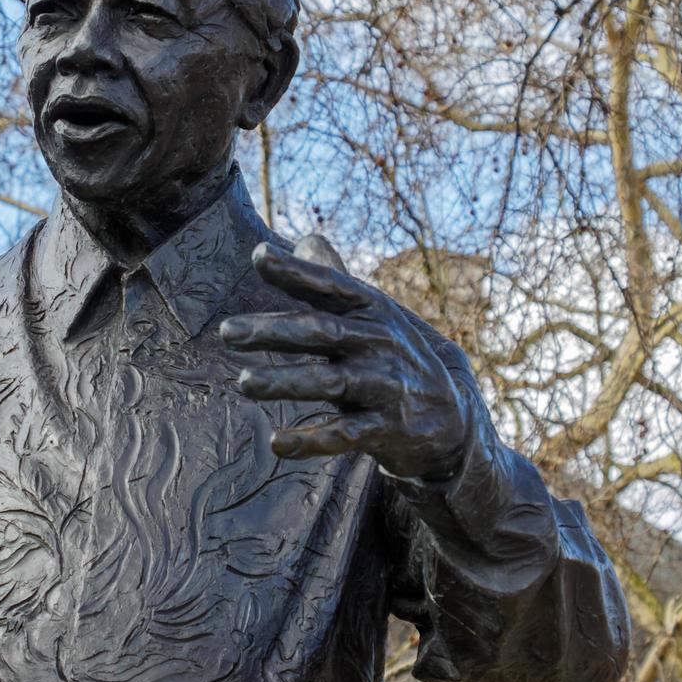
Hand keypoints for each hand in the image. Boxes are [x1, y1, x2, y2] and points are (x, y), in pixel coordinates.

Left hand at [220, 240, 468, 480]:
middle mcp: (379, 344)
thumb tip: (307, 237)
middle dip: (273, 330)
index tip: (259, 256)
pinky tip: (276, 444)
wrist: (454, 419)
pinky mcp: (386, 430)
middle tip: (227, 331)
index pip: (332, 285)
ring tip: (243, 381)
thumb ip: (336, 281)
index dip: (297, 271)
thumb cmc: (396, 357)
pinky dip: (311, 441)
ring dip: (284, 381)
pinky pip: (344, 436)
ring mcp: (384, 388)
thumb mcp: (376, 315)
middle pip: (321, 332)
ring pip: (329, 382)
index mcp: (373, 311)